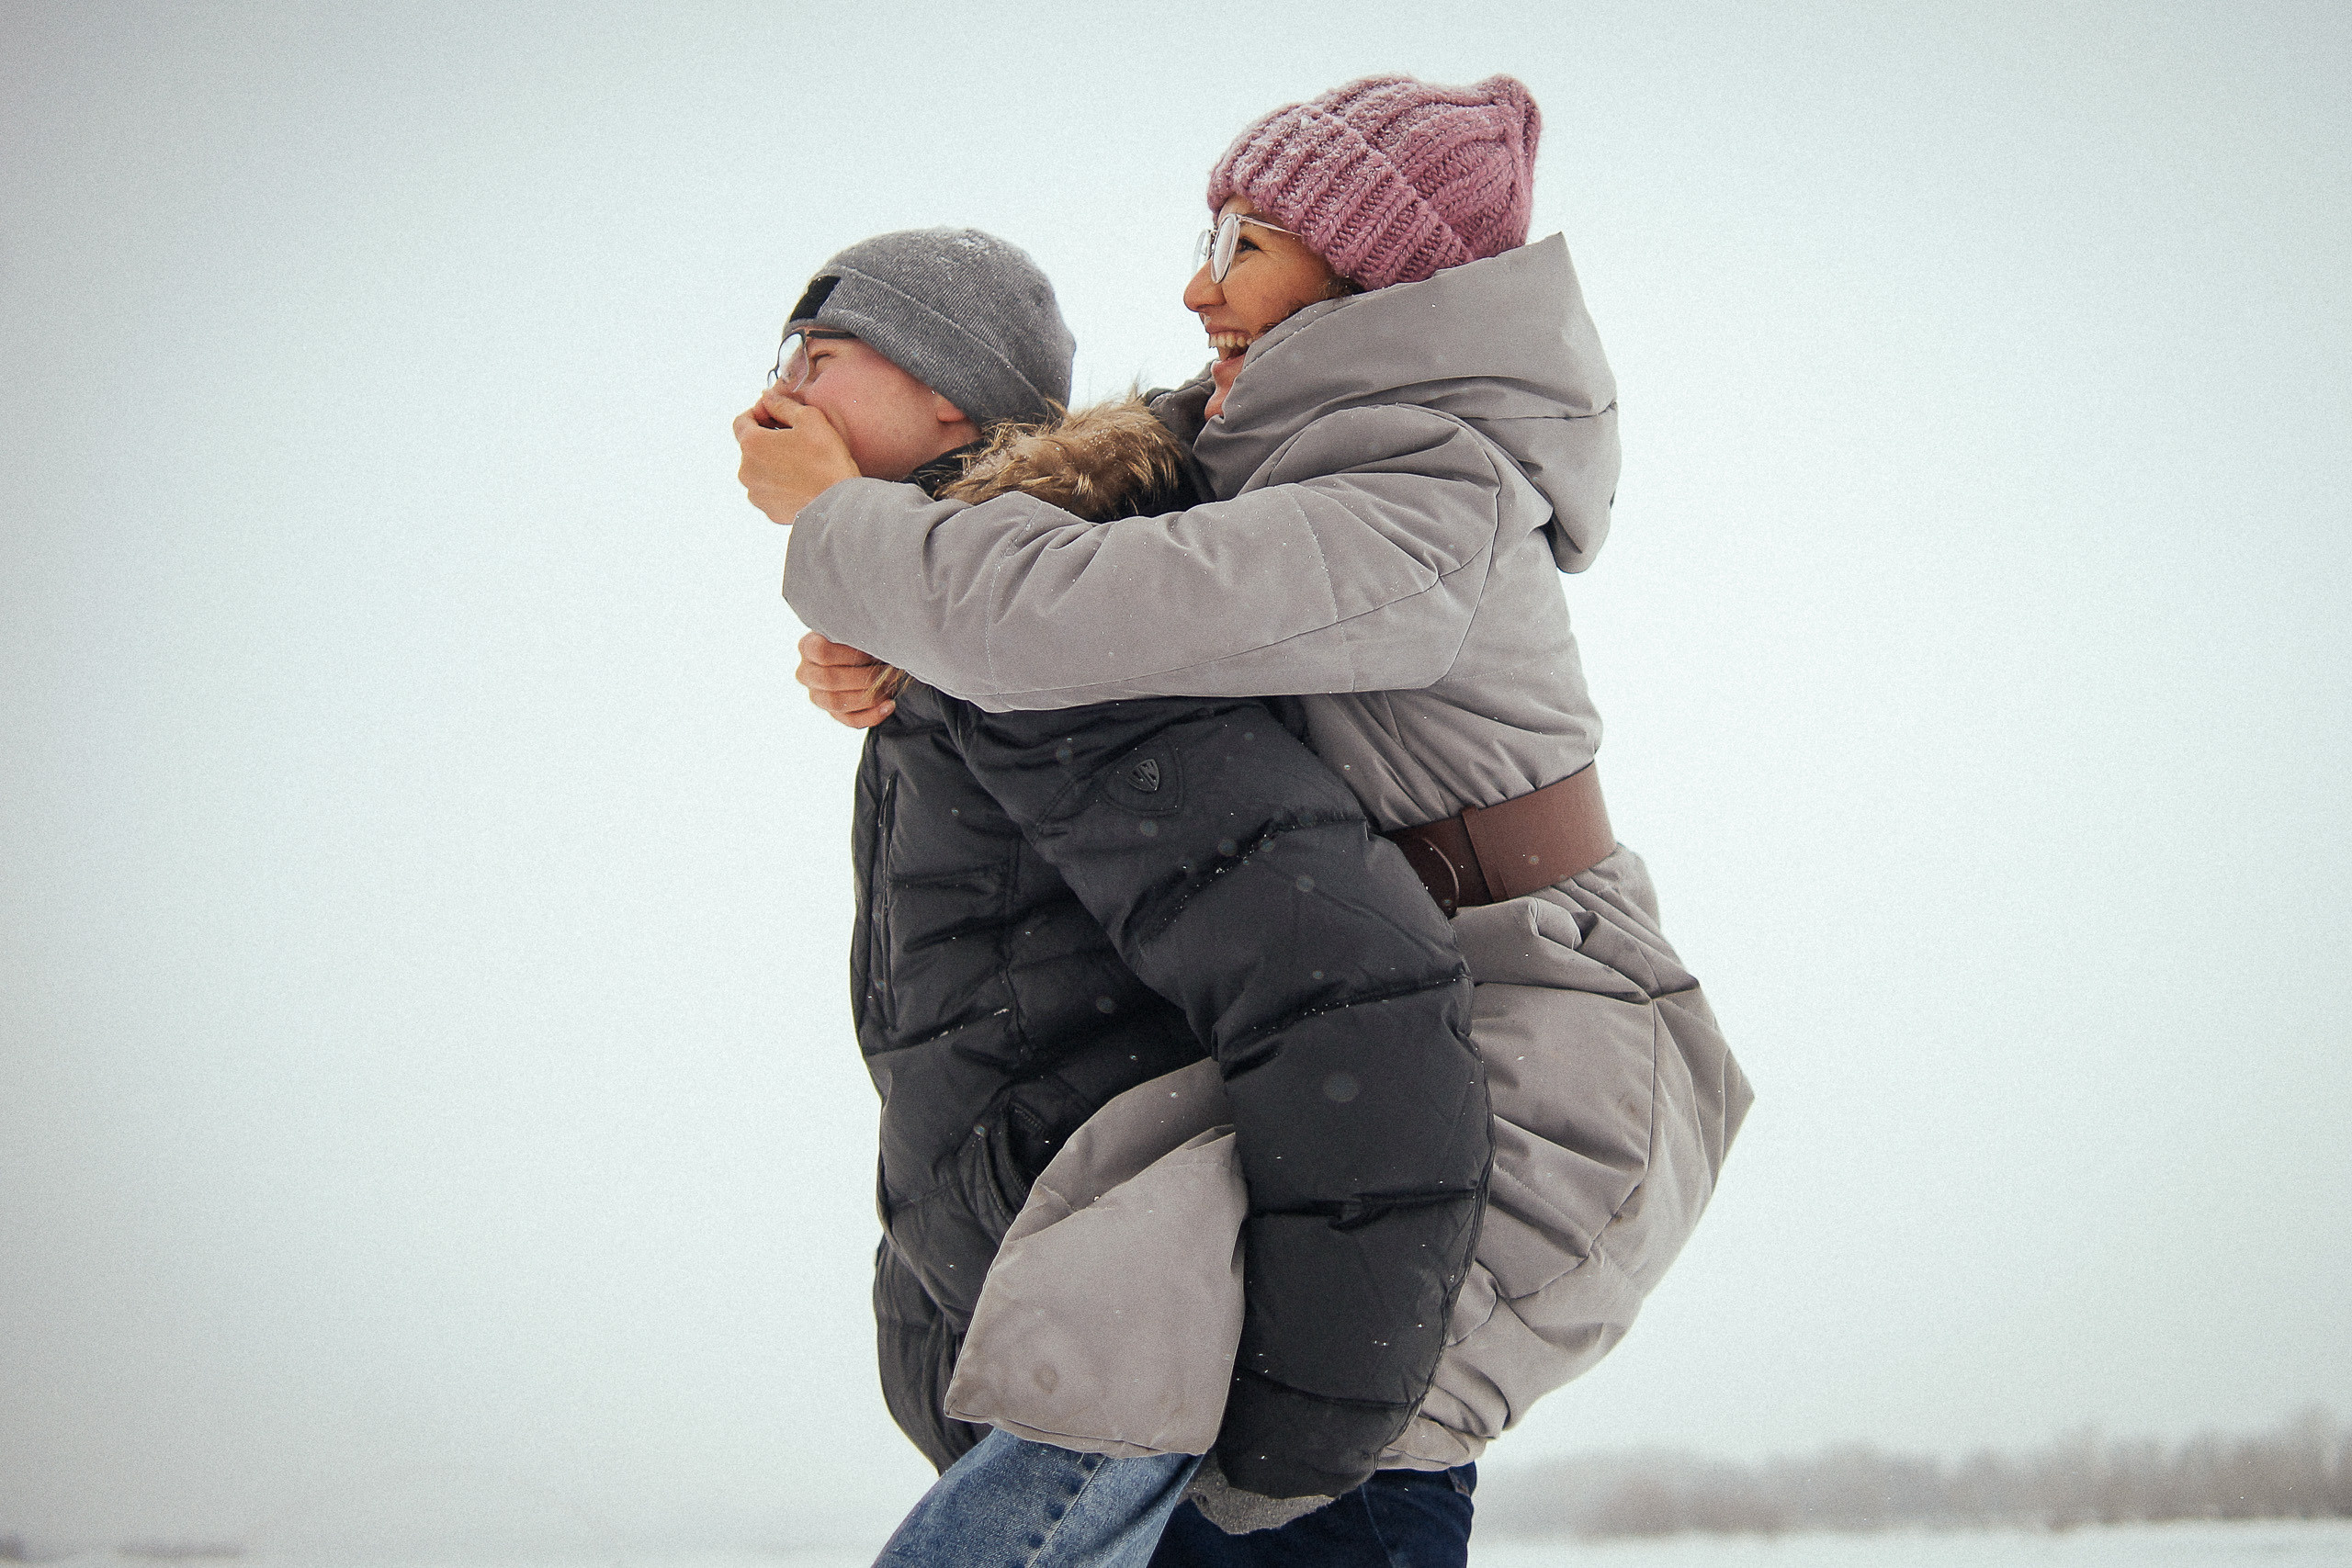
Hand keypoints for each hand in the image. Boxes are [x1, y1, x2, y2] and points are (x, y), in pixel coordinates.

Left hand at [735, 389, 859, 524]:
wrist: (839, 504)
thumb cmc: (826, 461)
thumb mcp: (809, 418)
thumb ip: (782, 404)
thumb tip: (768, 397)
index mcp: (752, 444)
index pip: (741, 421)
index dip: (758, 413)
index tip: (775, 415)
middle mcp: (746, 470)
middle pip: (750, 447)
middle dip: (768, 440)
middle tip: (795, 439)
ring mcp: (756, 493)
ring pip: (759, 470)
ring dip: (773, 463)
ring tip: (800, 463)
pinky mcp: (768, 510)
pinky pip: (770, 491)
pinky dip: (780, 484)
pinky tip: (801, 481)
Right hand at [795, 631, 896, 728]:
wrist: (862, 655)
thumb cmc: (858, 639)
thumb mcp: (855, 630)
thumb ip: (858, 633)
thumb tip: (877, 642)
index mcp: (808, 647)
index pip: (822, 652)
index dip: (850, 654)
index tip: (872, 652)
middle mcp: (806, 673)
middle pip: (830, 679)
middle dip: (864, 677)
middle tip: (888, 671)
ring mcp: (817, 695)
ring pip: (838, 702)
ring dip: (869, 696)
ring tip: (890, 685)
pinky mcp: (832, 713)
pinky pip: (850, 719)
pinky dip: (872, 715)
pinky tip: (889, 705)